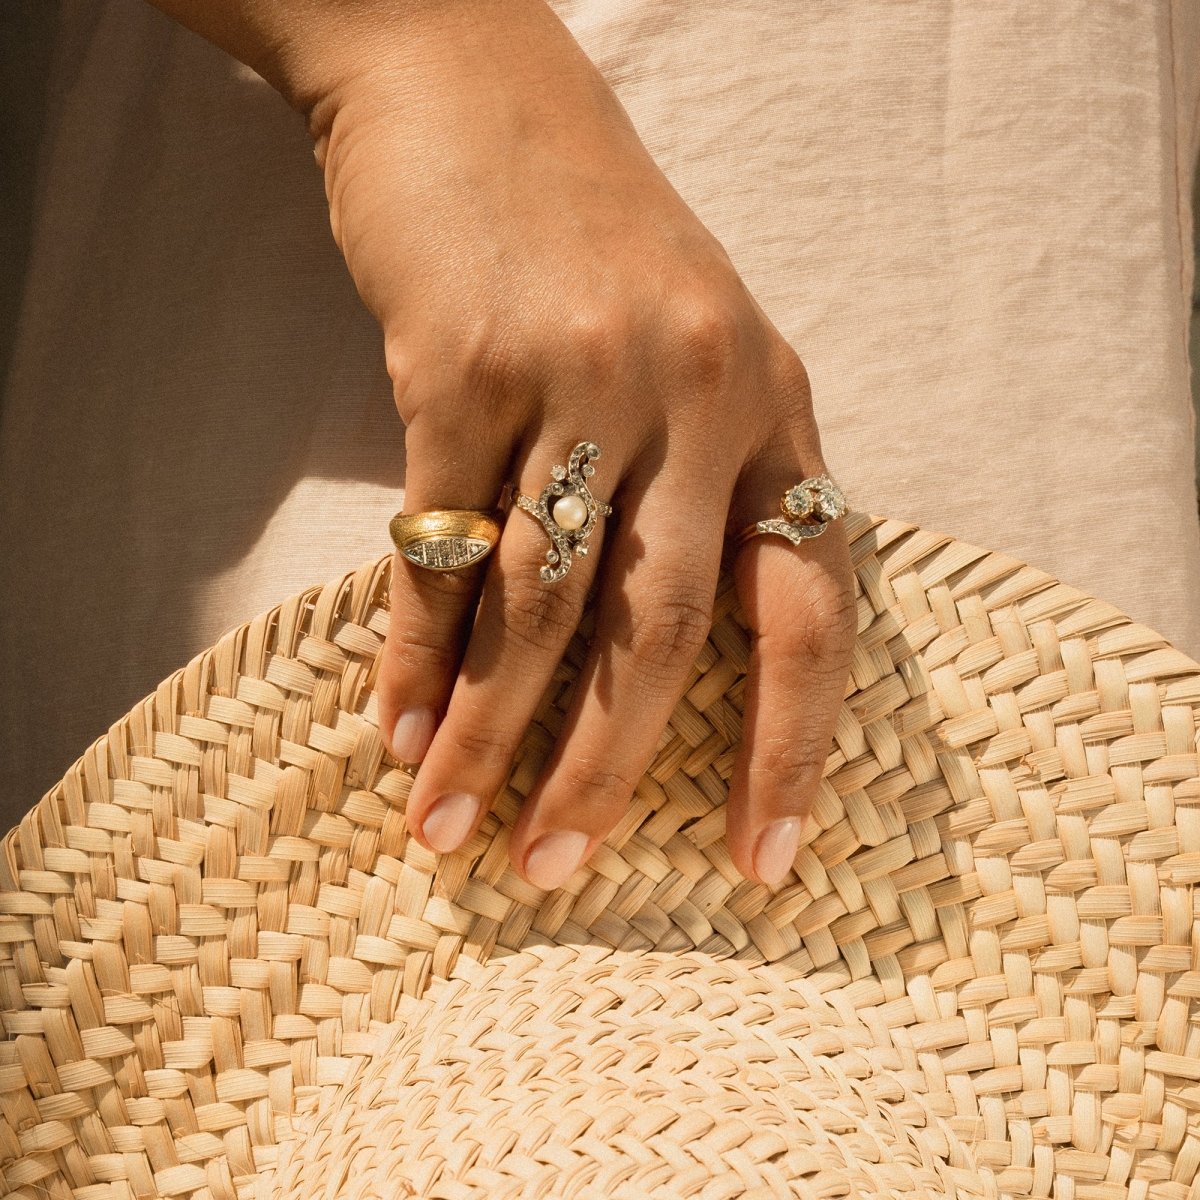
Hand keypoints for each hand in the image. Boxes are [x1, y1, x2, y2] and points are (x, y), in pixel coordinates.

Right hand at [308, 0, 857, 888]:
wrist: (470, 81)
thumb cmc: (589, 235)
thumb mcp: (690, 348)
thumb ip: (697, 488)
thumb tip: (643, 665)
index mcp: (773, 405)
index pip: (812, 613)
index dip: (797, 752)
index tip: (767, 868)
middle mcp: (696, 394)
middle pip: (666, 635)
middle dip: (610, 774)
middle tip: (557, 872)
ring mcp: (578, 376)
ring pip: (540, 606)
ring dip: (491, 734)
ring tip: (449, 828)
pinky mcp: (462, 364)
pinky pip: (442, 545)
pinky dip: (417, 650)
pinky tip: (398, 730)